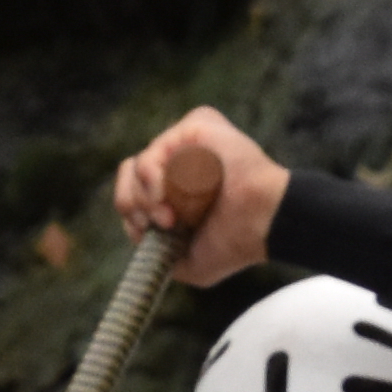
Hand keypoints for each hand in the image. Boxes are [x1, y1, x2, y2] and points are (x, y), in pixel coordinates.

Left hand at [113, 105, 291, 285]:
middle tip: (164, 223)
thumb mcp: (187, 263)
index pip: (130, 190)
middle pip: (128, 175)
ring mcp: (185, 143)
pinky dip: (152, 176)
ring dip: (145, 198)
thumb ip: (155, 251)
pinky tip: (169, 195)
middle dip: (135, 206)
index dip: (132, 213)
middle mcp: (178, 161)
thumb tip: (135, 226)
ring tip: (171, 215)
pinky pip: (155, 149)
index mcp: (174, 186)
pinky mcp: (195, 128)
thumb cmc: (234, 244)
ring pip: (137, 165)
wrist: (263, 223)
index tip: (154, 232)